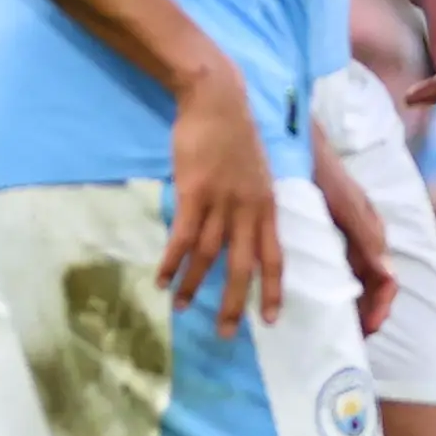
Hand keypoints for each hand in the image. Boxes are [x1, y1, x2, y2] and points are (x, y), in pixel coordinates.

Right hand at [160, 62, 279, 333]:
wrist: (218, 102)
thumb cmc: (236, 133)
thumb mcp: (257, 171)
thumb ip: (252, 202)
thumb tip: (243, 228)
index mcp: (267, 206)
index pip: (275, 257)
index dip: (273, 290)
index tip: (270, 319)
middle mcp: (248, 210)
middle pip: (243, 267)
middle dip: (233, 303)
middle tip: (225, 333)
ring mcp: (221, 203)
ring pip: (209, 256)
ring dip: (193, 285)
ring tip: (179, 308)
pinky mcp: (194, 193)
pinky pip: (182, 237)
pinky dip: (171, 261)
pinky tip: (160, 279)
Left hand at [315, 135, 396, 341]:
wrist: (294, 137)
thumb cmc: (319, 167)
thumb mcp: (342, 205)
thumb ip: (365, 238)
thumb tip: (389, 277)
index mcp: (371, 230)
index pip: (386, 281)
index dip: (378, 309)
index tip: (364, 331)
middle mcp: (364, 232)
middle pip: (373, 283)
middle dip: (366, 312)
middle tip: (348, 338)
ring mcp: (349, 228)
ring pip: (358, 275)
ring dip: (351, 301)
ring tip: (335, 325)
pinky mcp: (331, 224)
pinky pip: (342, 260)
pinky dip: (336, 282)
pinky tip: (316, 294)